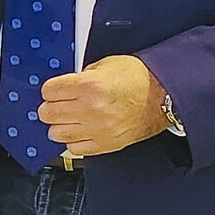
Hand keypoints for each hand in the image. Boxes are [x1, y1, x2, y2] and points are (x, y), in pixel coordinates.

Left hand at [39, 54, 169, 156]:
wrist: (166, 95)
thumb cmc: (139, 78)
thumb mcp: (105, 65)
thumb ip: (80, 76)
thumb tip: (63, 87)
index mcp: (89, 86)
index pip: (48, 91)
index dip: (50, 90)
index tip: (54, 91)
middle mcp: (91, 109)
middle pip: (48, 113)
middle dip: (51, 107)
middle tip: (58, 105)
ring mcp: (98, 129)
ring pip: (57, 133)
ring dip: (60, 125)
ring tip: (69, 118)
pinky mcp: (107, 144)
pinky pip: (75, 148)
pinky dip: (74, 140)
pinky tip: (81, 131)